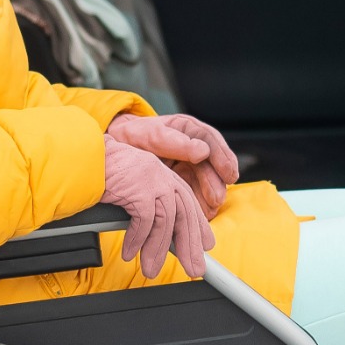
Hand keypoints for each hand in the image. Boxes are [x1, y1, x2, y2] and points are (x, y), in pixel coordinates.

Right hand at [101, 140, 215, 278]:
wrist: (81, 159)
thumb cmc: (98, 173)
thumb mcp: (129, 186)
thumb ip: (145, 204)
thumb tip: (153, 235)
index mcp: (161, 173)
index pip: (187, 203)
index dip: (198, 226)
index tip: (205, 245)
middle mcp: (161, 175)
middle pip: (184, 214)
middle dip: (189, 245)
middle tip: (194, 268)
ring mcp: (152, 180)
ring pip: (165, 222)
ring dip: (157, 250)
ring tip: (151, 269)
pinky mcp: (139, 188)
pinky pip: (144, 222)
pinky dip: (137, 241)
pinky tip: (129, 253)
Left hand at [106, 113, 238, 216]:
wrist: (116, 150)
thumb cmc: (130, 138)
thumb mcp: (146, 135)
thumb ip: (172, 141)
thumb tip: (202, 150)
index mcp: (188, 130)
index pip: (211, 141)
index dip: (222, 158)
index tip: (229, 173)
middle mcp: (194, 148)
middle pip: (213, 165)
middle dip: (217, 183)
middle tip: (217, 198)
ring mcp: (191, 167)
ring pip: (209, 182)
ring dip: (212, 196)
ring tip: (210, 208)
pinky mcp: (186, 184)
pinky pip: (197, 195)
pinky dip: (200, 205)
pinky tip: (202, 215)